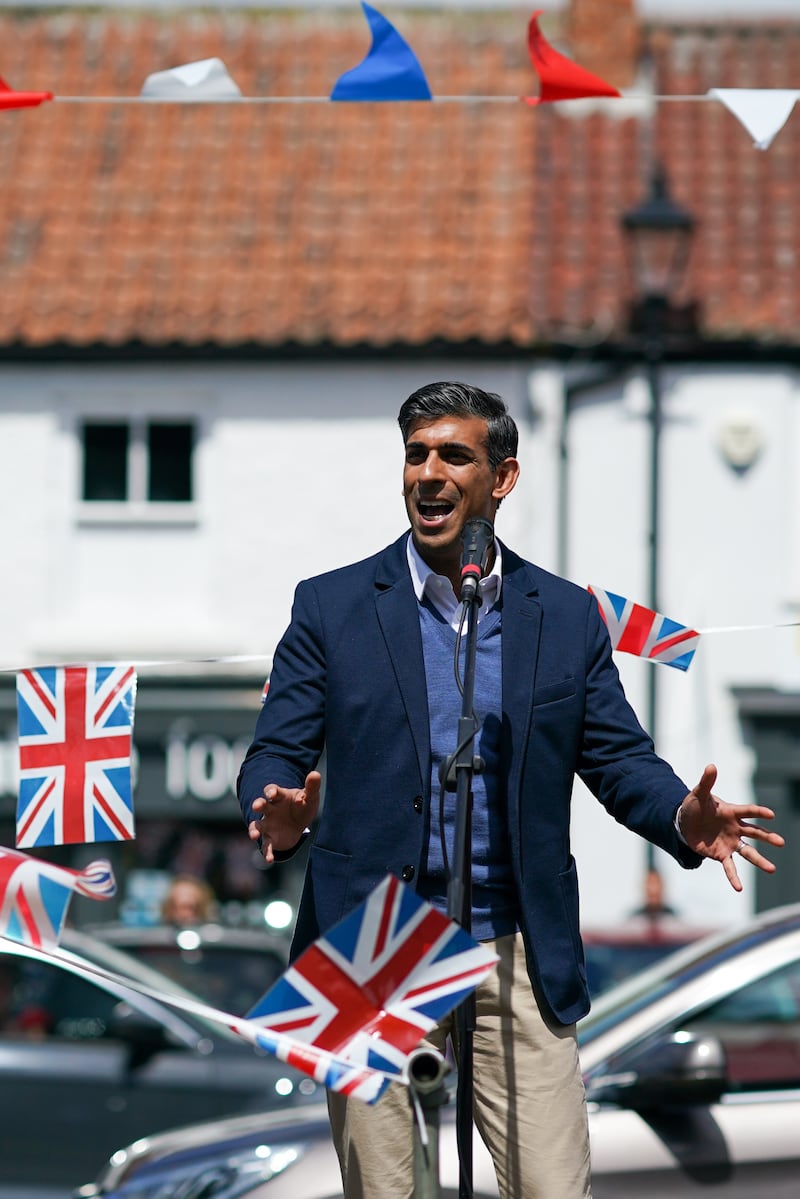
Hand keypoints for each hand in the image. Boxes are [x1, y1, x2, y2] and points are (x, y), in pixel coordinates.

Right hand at [248, 771, 321, 864]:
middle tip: (256, 805)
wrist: (298, 823)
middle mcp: (270, 809)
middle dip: (258, 804)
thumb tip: (315, 774)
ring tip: (254, 835)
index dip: (271, 791)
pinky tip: (269, 859)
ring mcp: (268, 824)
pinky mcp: (270, 838)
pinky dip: (267, 852)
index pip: (272, 790)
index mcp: (279, 796)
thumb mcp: (310, 796)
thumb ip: (311, 786)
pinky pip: (266, 846)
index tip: (272, 793)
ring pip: (257, 826)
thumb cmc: (302, 805)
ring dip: (254, 830)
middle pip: (261, 805)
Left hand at [677, 764, 784, 890]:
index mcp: (731, 812)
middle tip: (781, 842)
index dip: (758, 812)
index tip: (771, 815)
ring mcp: (730, 842)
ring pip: (748, 852)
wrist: (684, 823)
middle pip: (754, 833)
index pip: (748, 811)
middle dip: (767, 838)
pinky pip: (730, 867)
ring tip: (772, 869)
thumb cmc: (694, 806)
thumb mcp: (698, 794)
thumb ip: (706, 782)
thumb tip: (711, 765)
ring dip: (759, 860)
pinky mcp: (721, 854)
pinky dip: (734, 877)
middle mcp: (735, 828)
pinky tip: (739, 888)